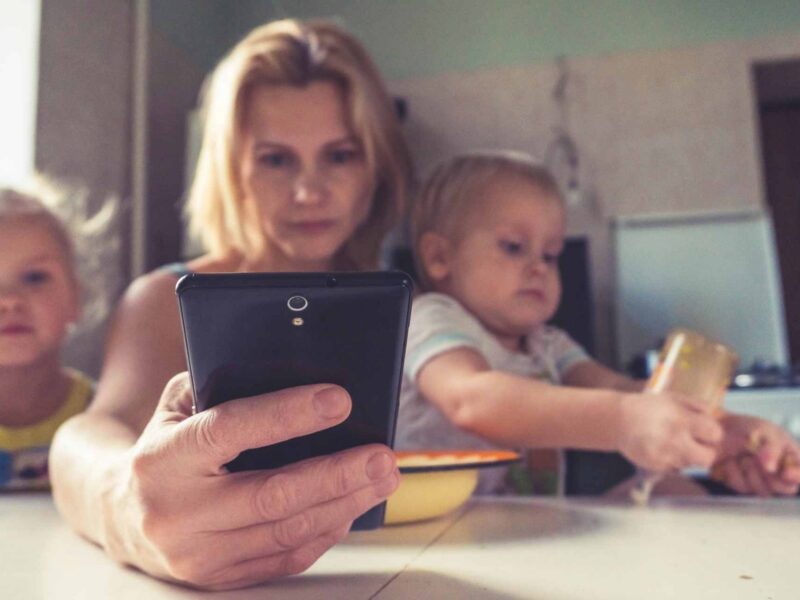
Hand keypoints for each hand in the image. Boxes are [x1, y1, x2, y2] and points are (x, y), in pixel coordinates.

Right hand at [102, 373, 399, 589]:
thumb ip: (222, 386)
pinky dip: (326, 532)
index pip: (230, 429)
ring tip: (382, 477)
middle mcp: (176, 511)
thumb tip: (297, 370)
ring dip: (344, 503)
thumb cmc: (165, 446)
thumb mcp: (178, 406)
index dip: (287, 414)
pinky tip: (351, 507)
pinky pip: (285, 559)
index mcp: (164, 456)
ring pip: (287, 530)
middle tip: (382, 453)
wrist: (120, 517)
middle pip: (272, 493)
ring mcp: (197, 553)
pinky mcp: (218, 579)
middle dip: (336, 472)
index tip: (340, 399)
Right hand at [617, 392, 722, 471]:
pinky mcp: (656, 466)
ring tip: (675, 443)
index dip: (712, 432)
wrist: (618, 420)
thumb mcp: (672, 398)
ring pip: (691, 464)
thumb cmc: (647, 406)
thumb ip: (696, 406)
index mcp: (682, 420)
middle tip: (697, 443)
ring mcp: (665, 456)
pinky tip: (663, 448)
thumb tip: (714, 416)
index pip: (715, 434)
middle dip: (706, 451)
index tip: (705, 429)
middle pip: (708, 457)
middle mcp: (675, 440)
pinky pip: (675, 468)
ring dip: (688, 455)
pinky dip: (673, 460)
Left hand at [710, 414, 799, 496]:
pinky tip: (730, 460)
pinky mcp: (742, 485)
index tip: (786, 473)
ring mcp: (761, 482)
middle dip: (771, 475)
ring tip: (742, 455)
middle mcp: (779, 474)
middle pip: (786, 488)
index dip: (796, 475)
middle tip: (756, 459)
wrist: (718, 428)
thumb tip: (771, 468)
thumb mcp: (766, 431)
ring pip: (764, 491)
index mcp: (791, 458)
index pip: (799, 474)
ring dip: (750, 470)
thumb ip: (773, 448)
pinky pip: (742, 487)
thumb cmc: (748, 428)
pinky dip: (734, 472)